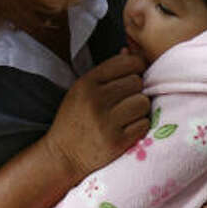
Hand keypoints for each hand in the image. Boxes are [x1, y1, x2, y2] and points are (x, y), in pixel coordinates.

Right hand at [42, 50, 149, 182]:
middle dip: (136, 91)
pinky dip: (140, 126)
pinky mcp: (117, 142)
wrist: (62, 156)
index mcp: (87, 83)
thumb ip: (107, 72)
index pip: (127, 63)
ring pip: (143, 103)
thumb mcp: (82, 91)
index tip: (132, 78)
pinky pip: (144, 124)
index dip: (136, 69)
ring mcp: (106, 122)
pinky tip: (127, 129)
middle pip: (137, 82)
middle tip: (125, 102)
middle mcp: (96, 100)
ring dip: (140, 109)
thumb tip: (131, 51)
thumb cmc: (75, 120)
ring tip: (127, 116)